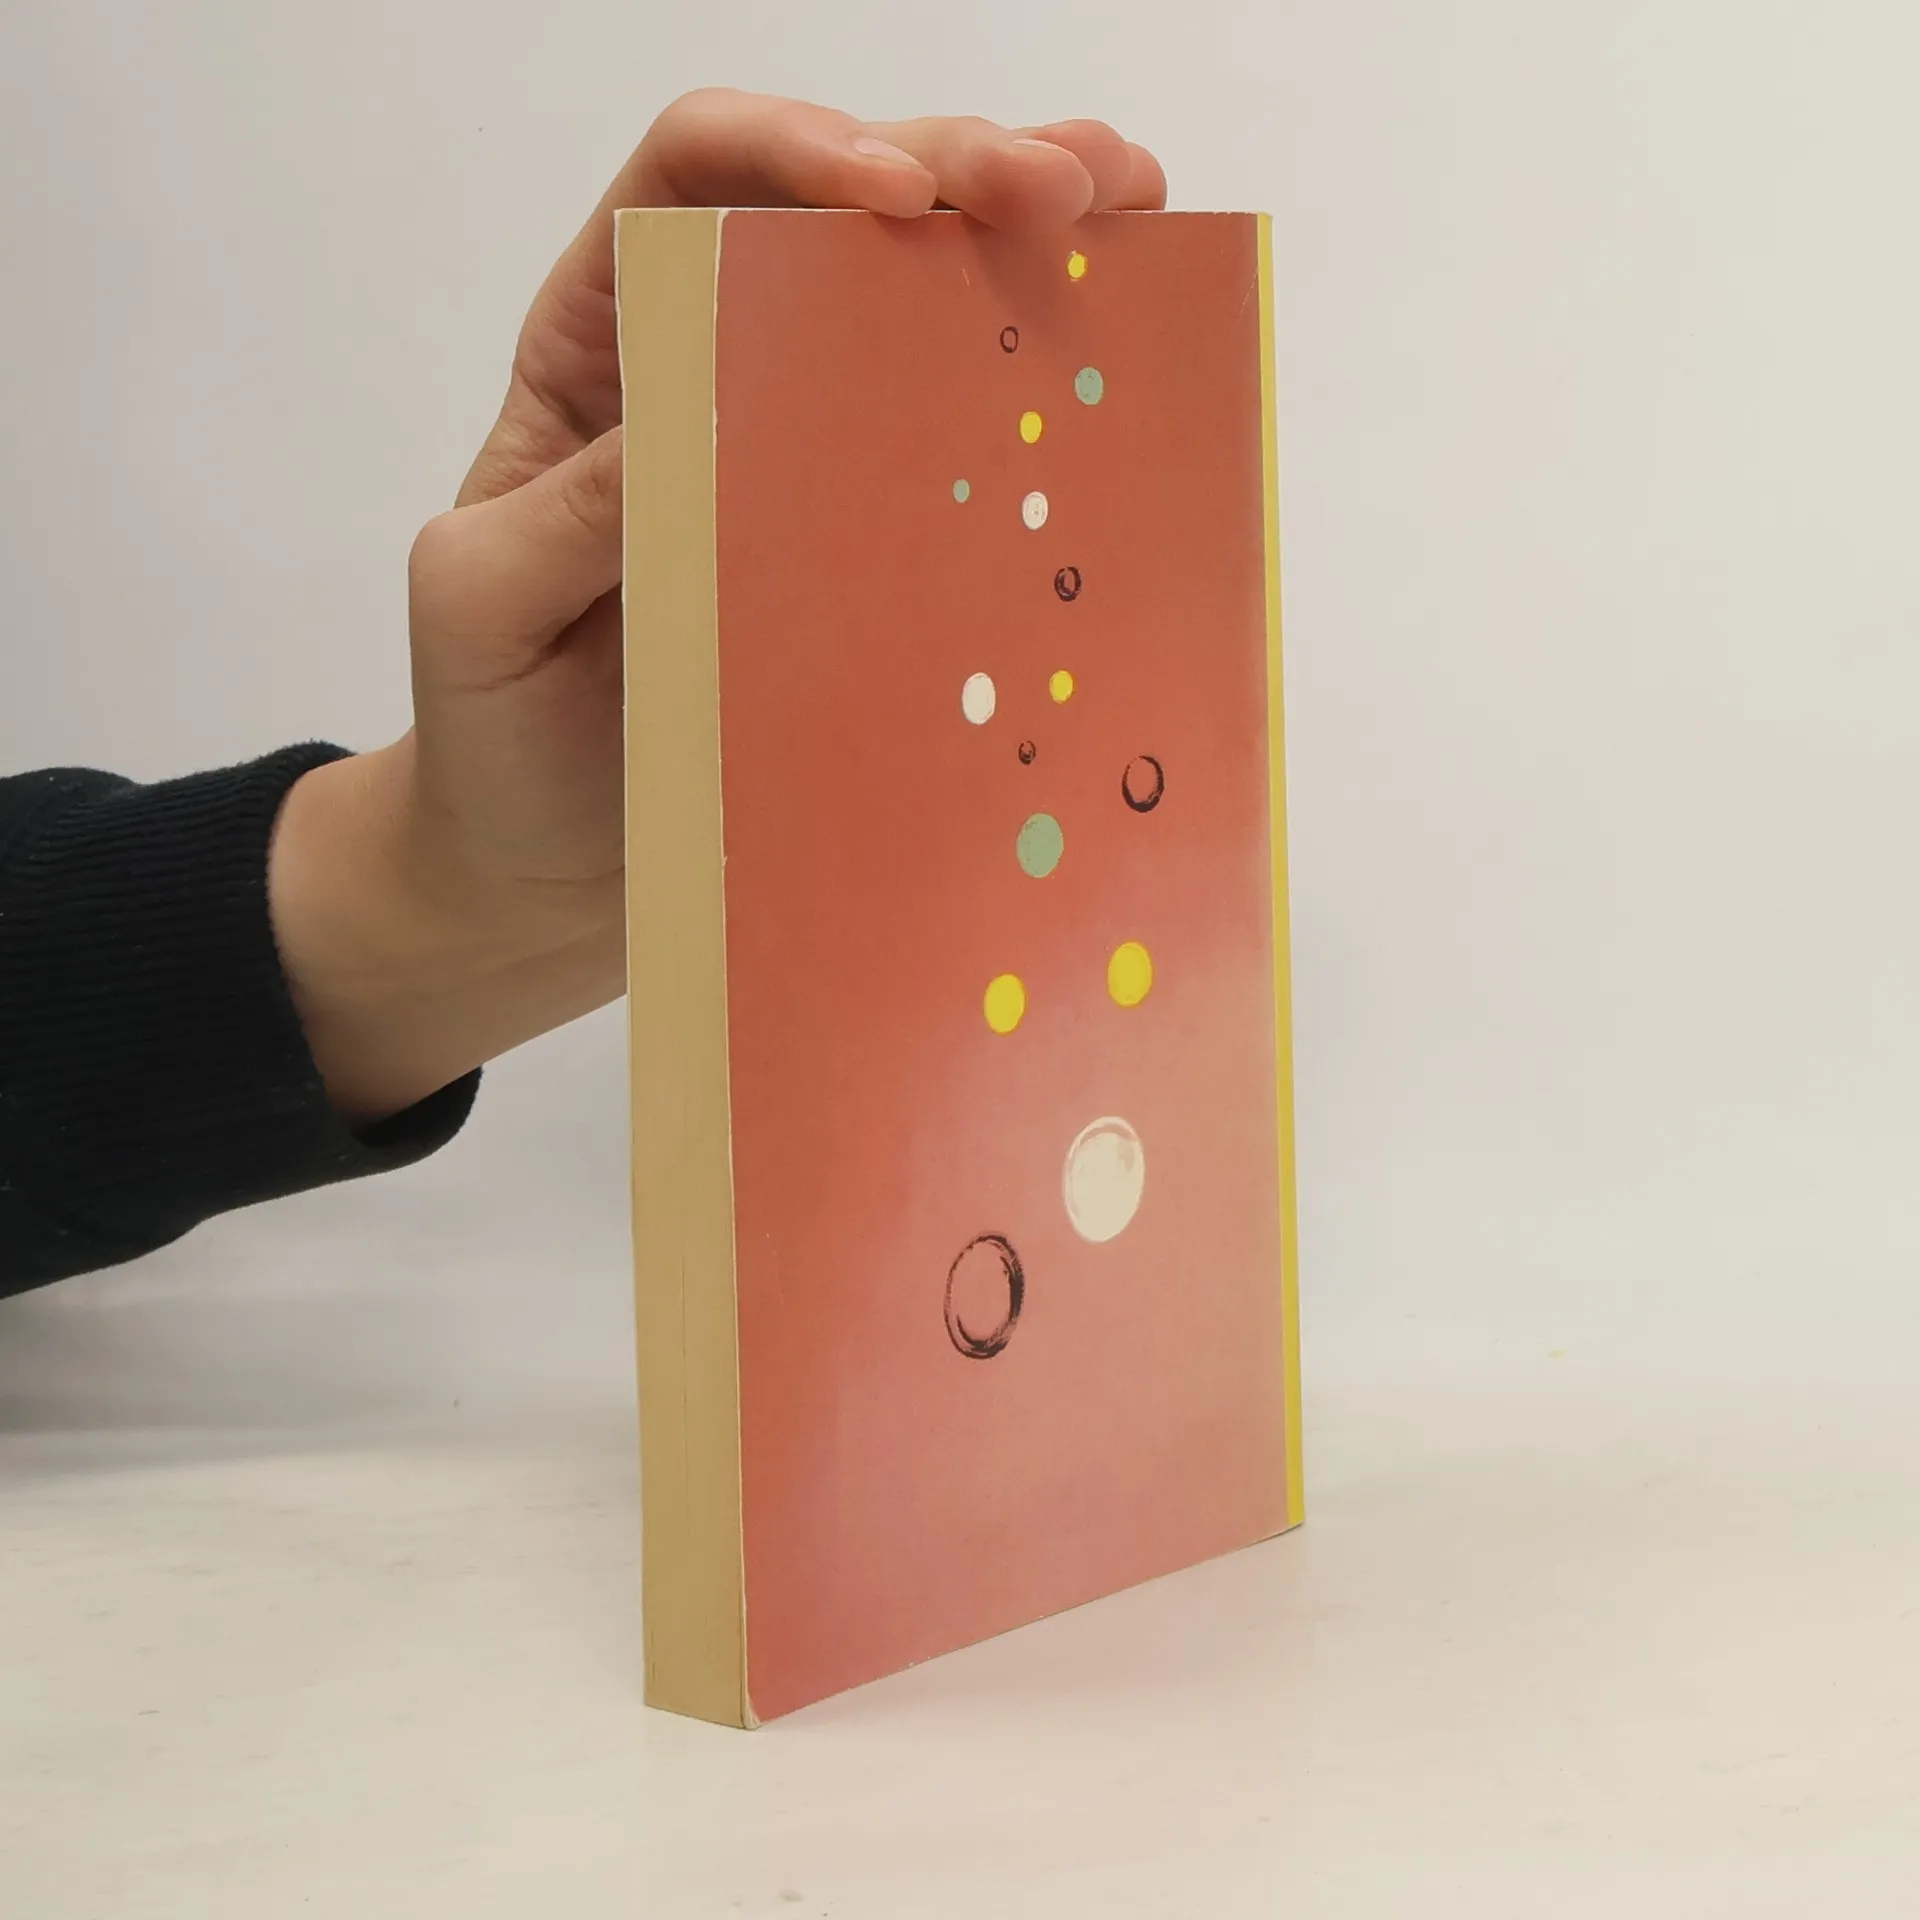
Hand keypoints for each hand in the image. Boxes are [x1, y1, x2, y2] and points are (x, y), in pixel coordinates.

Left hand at [269, 91, 1168, 1122]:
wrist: (543, 869)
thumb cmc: (490, 733)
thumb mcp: (485, 606)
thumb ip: (568, 507)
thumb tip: (692, 419)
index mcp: (603, 350)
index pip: (691, 181)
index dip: (793, 149)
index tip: (896, 194)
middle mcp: (715, 373)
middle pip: (837, 210)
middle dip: (959, 164)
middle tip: (1068, 188)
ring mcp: (806, 458)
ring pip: (920, 300)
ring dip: (1030, 237)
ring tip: (1137, 210)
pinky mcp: (874, 551)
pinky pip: (961, 444)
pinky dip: (1042, 380)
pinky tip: (1122, 336)